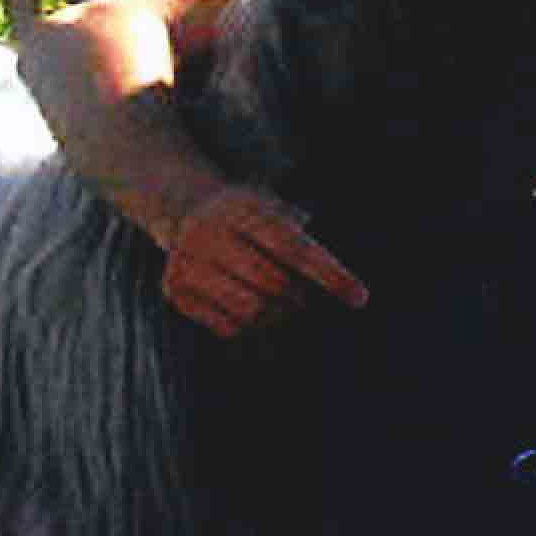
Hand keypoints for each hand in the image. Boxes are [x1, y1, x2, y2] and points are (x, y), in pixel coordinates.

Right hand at [161, 186, 366, 336]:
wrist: (183, 208)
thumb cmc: (247, 215)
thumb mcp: (274, 207)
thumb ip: (304, 237)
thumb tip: (345, 283)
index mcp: (242, 209)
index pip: (294, 247)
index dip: (330, 274)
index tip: (360, 298)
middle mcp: (209, 233)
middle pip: (274, 284)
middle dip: (296, 295)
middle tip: (298, 293)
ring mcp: (187, 263)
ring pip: (252, 311)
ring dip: (274, 313)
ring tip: (274, 299)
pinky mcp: (175, 292)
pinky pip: (228, 328)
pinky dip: (248, 324)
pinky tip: (244, 302)